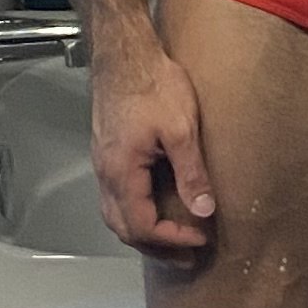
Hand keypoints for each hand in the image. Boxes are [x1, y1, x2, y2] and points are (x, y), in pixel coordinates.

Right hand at [89, 38, 216, 254]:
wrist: (125, 53)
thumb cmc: (150, 82)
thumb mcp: (181, 129)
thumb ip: (192, 174)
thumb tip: (204, 209)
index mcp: (121, 172)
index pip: (143, 226)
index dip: (172, 239)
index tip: (199, 237)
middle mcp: (106, 173)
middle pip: (124, 229)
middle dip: (157, 247)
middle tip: (188, 254)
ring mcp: (103, 164)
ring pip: (116, 215)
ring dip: (144, 233)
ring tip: (172, 239)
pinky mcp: (108, 153)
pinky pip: (116, 197)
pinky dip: (135, 213)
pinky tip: (155, 207)